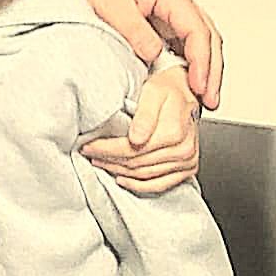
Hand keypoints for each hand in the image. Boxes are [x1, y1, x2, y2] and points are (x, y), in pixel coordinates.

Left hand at [66, 0, 223, 108]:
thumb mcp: (113, 7)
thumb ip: (137, 32)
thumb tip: (156, 57)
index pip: (198, 31)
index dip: (202, 62)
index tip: (199, 87)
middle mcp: (178, 0)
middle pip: (208, 37)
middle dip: (213, 71)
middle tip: (211, 100)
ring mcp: (173, 9)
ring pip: (202, 40)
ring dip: (206, 68)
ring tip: (206, 96)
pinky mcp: (164, 17)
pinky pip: (186, 40)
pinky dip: (192, 61)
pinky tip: (189, 80)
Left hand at [82, 66, 200, 191]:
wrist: (185, 92)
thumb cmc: (167, 90)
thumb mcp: (153, 91)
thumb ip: (144, 115)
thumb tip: (136, 139)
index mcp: (173, 132)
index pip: (132, 148)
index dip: (107, 149)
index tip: (88, 147)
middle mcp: (183, 150)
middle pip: (136, 163)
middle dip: (109, 160)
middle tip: (89, 154)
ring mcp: (186, 162)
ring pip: (145, 175)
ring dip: (120, 172)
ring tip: (101, 164)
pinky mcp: (187, 169)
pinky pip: (160, 185)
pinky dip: (139, 185)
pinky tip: (122, 180)